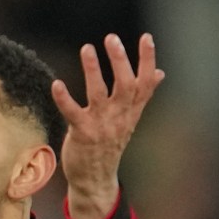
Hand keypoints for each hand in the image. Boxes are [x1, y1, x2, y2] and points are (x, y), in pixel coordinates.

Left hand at [52, 34, 162, 218]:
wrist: (96, 180)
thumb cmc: (110, 143)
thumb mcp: (130, 118)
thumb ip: (143, 94)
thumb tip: (160, 74)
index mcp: (132, 111)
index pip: (145, 83)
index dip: (147, 60)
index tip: (147, 37)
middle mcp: (120, 117)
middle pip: (126, 85)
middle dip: (120, 61)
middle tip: (112, 38)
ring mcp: (101, 125)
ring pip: (99, 94)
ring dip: (93, 70)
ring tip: (87, 48)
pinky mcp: (82, 134)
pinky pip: (73, 113)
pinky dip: (65, 99)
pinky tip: (57, 84)